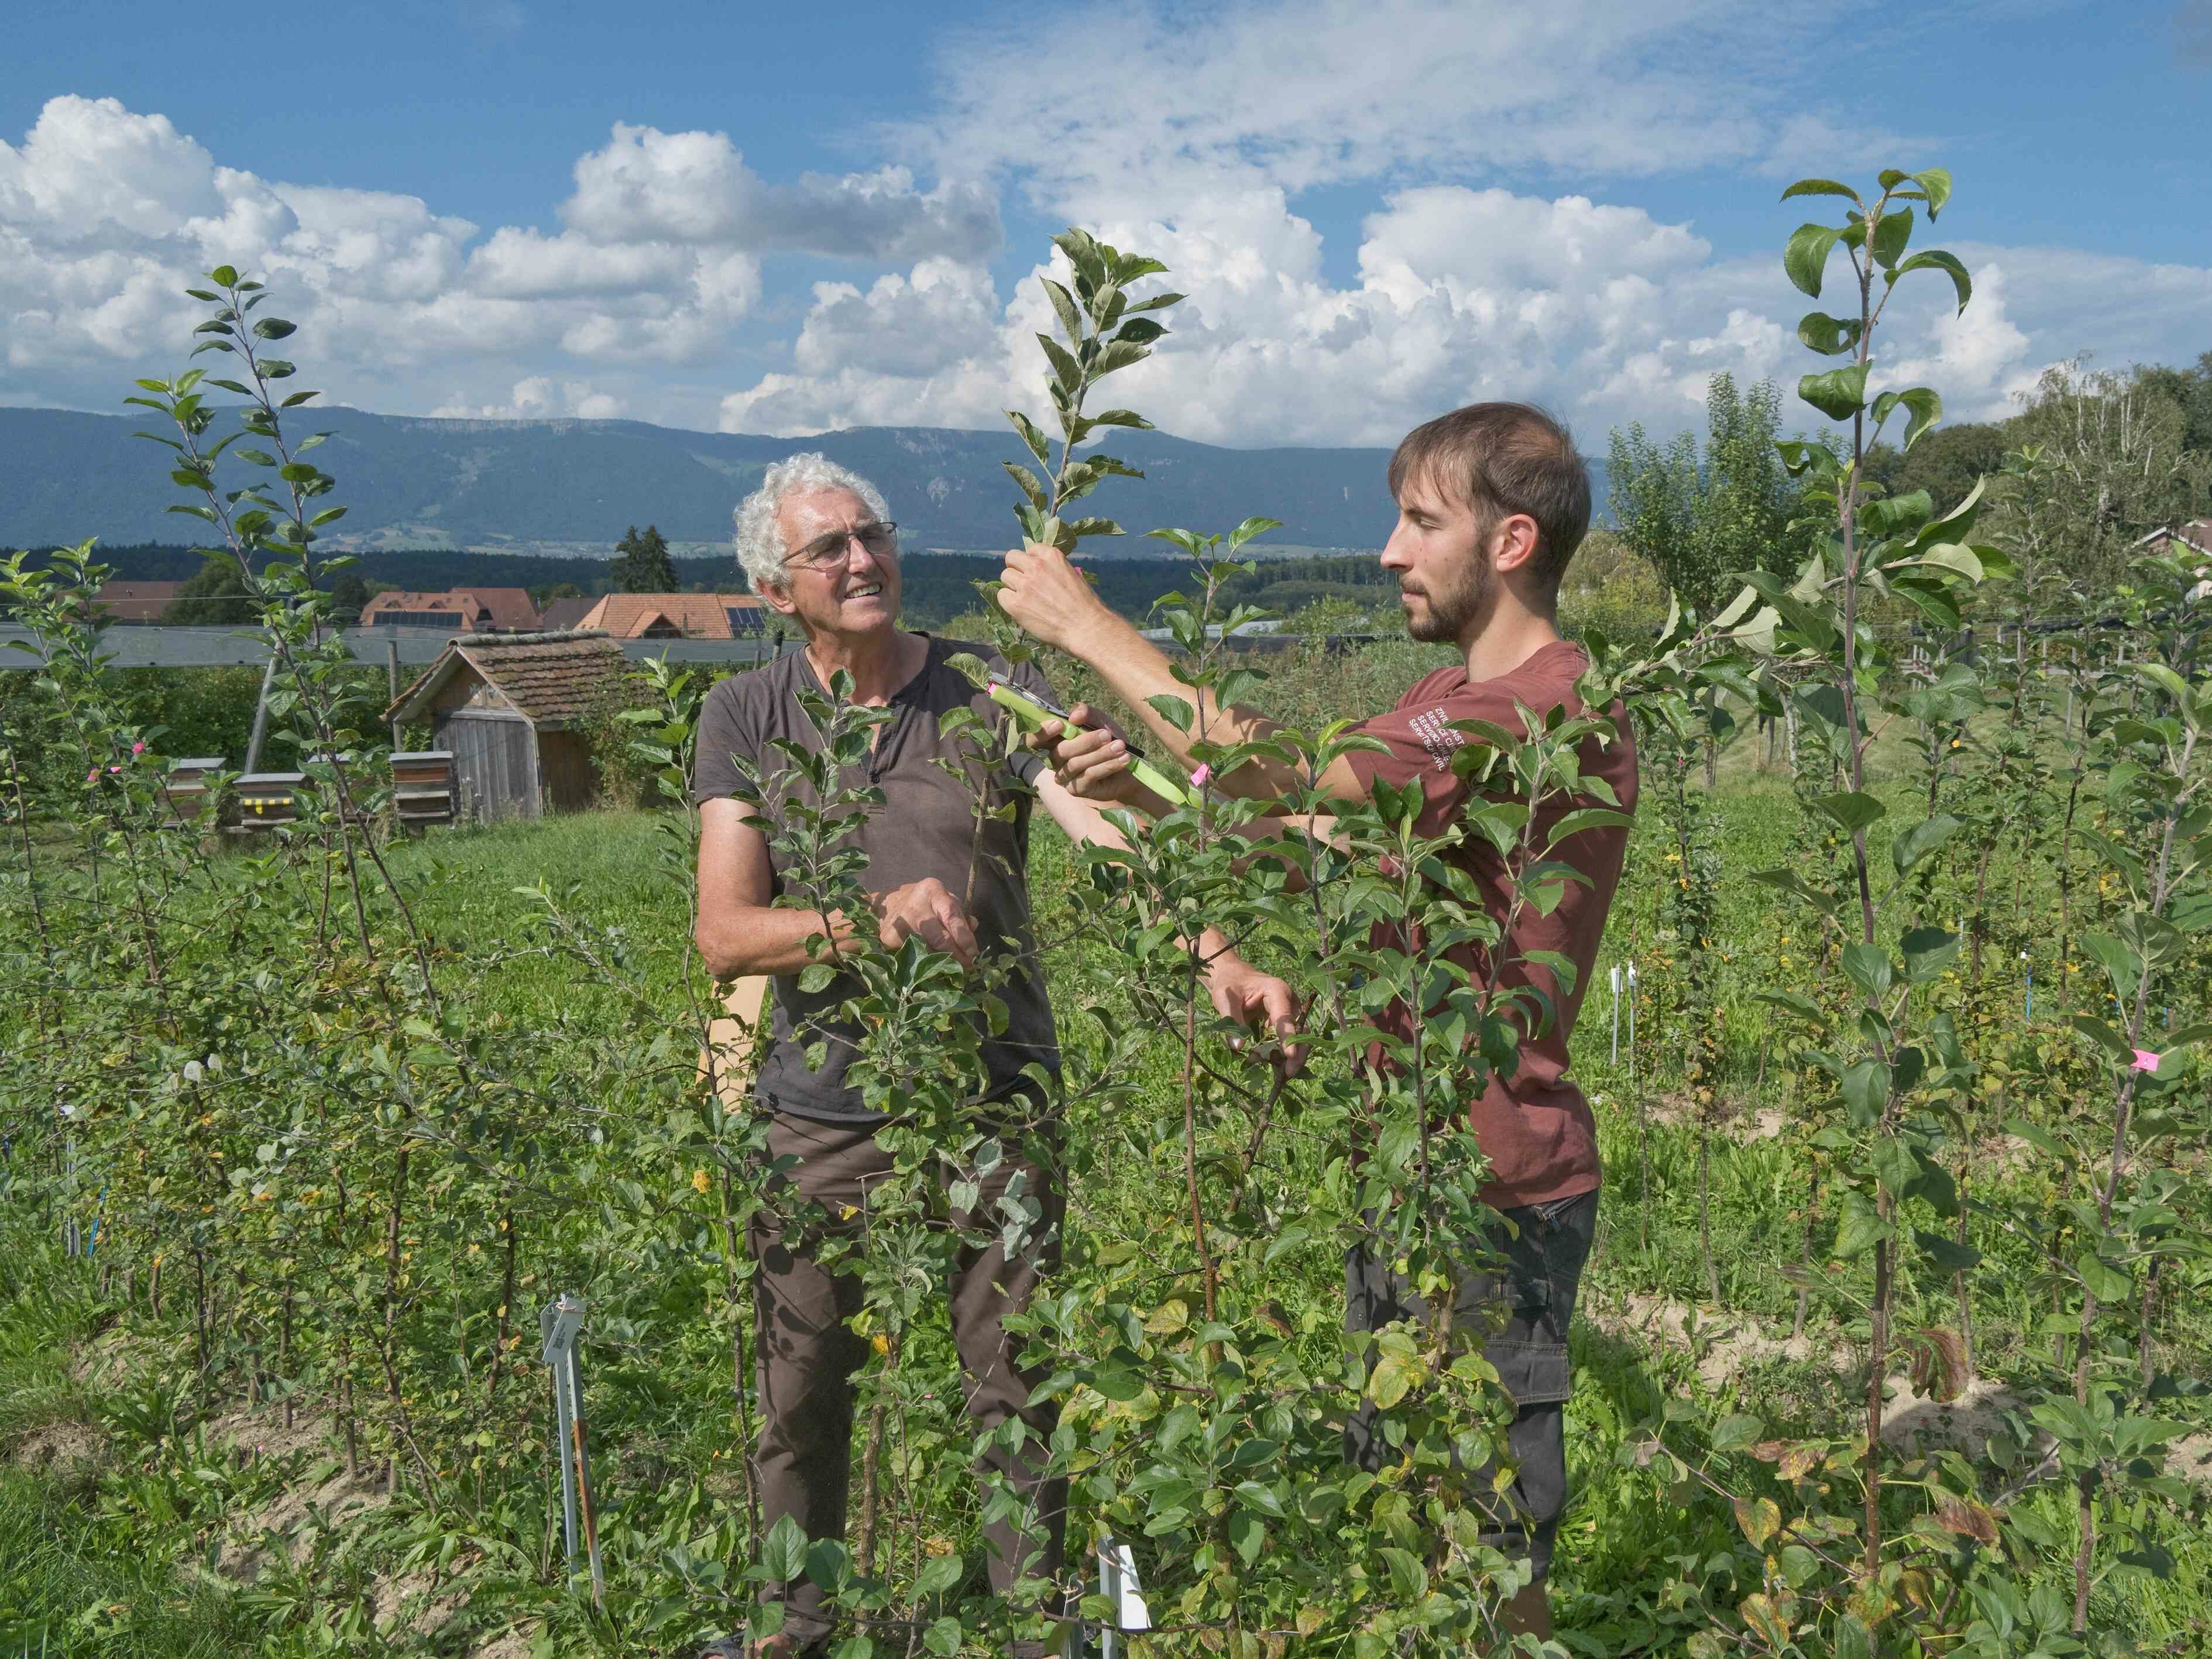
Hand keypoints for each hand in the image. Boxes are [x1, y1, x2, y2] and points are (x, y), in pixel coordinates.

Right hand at [872, 877, 979, 966]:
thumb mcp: (944, 900)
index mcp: (932, 891)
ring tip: (954, 966)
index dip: (964, 937)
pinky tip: (934, 964)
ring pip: (929, 951)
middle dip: (958, 955)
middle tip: (968, 965)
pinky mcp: (889, 937)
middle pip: (941, 938)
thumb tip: (973, 927)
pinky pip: (915, 956)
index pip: (951, 916)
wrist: (889, 905)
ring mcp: (901, 922)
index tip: (973, 952)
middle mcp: (915, 905)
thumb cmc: (924, 903)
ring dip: (944, 961)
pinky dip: (927, 962)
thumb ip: (960, 914)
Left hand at [998, 541, 1108, 650]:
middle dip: (1016, 569)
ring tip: (1025, 599)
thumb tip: (1040, 573)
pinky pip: (1002, 596)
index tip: (1036, 572)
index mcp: (1052, 556)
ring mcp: (1025, 584)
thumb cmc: (1084, 605)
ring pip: (1005, 576)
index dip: (1031, 561)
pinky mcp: (1017, 604)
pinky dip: (1009, 602)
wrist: (1085, 627)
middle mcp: (1036, 566)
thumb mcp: (1072, 576)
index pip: (1030, 549)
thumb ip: (1053, 570)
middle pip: (1011, 558)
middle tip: (1024, 583)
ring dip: (1012, 586)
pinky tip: (1021, 609)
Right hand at [1030, 703, 1146, 803]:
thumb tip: (1074, 716)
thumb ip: (1086, 713)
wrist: (1127, 764)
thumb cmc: (1108, 741)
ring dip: (1101, 753)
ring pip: (1076, 763)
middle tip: (1107, 735)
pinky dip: (1108, 765)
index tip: (1060, 724)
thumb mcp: (1100, 721)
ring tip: (1120, 746)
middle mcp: (1055, 760)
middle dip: (1085, 741)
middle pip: (1060, 751)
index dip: (1041, 732)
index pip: (1034, 739)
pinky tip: (1123, 759)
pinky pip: (1089, 775)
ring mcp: (1064, 777)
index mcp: (1055, 741)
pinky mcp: (1076, 790)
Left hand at [1205, 957, 1307, 1079]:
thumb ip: (1232, 1020)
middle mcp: (1289, 1001)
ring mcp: (1289, 1013)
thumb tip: (1237, 1047)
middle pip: (1300, 1030)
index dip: (1288, 1037)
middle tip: (1287, 1075)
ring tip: (1270, 1071)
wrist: (1234, 976)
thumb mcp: (1225, 998)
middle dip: (1297, 1053)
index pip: (1286, 1017)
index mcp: (1277, 990)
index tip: (1290, 1056)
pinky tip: (1261, 1059)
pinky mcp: (1284, 1023)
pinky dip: (1276, 1053)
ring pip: (1296, 1038)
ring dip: (1284, 1057)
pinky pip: (1285, 1041)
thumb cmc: (1230, 984)